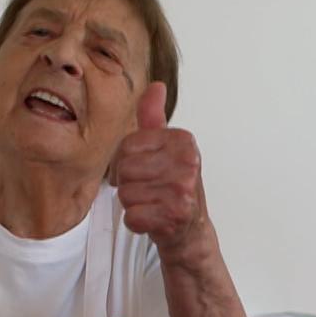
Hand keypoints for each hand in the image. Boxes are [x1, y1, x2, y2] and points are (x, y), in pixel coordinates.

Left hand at [112, 82, 210, 262]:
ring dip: (133, 204)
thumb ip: (154, 118)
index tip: (145, 171)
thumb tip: (156, 86)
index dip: (126, 162)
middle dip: (128, 184)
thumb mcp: (165, 149)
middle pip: (124, 169)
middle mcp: (187, 162)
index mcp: (183, 141)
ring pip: (125, 193)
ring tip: (152, 204)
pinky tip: (153, 220)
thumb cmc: (173, 187)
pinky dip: (136, 223)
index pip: (127, 145)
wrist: (191, 230)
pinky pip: (132, 216)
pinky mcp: (174, 215)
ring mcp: (182, 189)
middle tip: (149, 191)